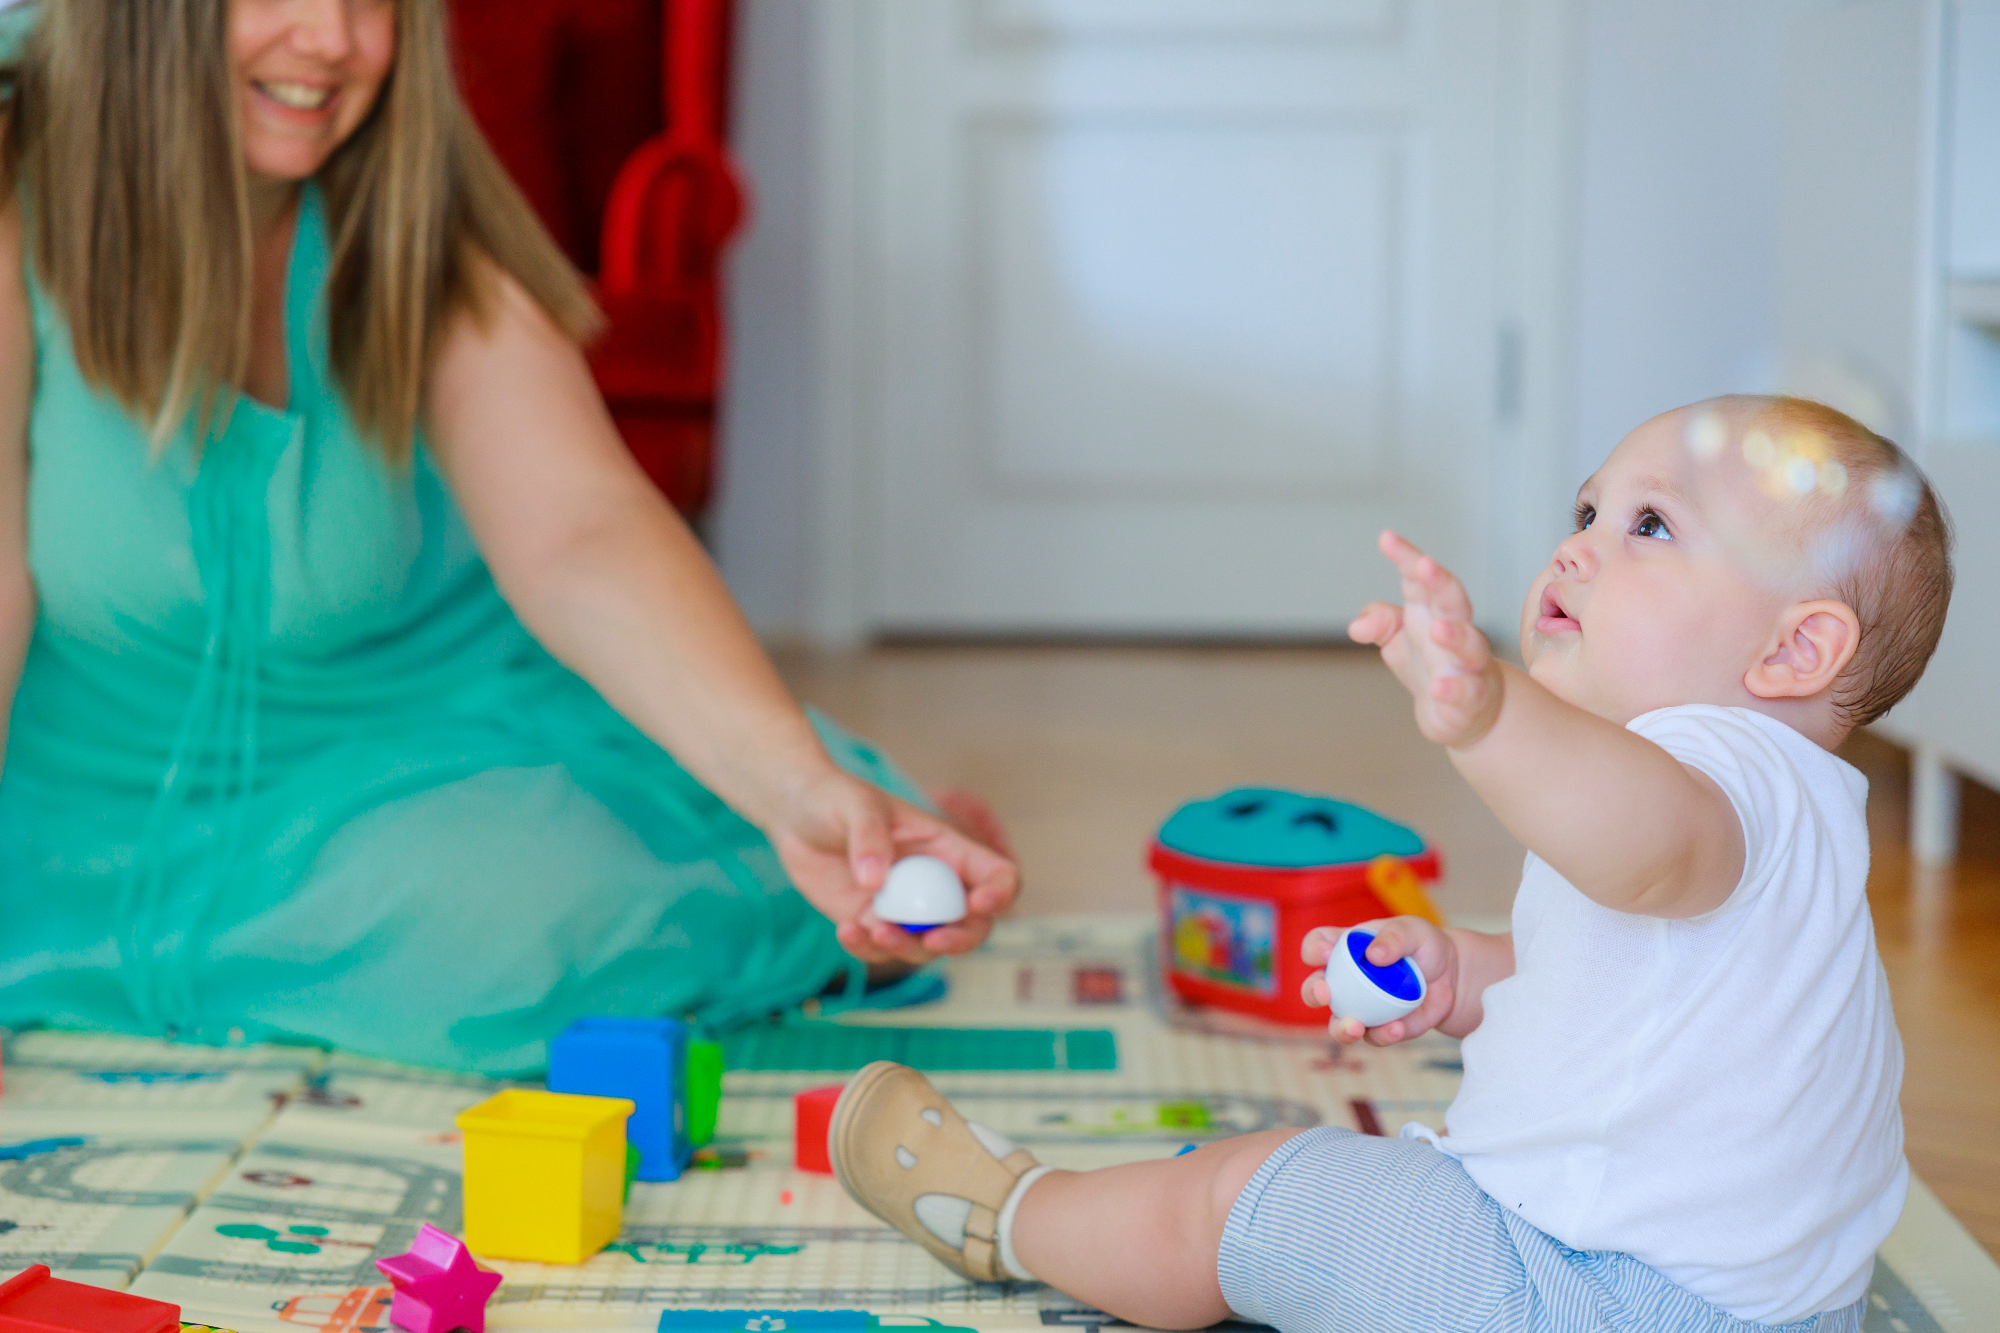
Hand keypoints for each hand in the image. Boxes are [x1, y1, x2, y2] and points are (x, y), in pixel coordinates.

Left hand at [767, 767, 1019, 965]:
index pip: (996, 874)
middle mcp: (933, 884)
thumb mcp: (855, 807)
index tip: (977, 903)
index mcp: (947, 849)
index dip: (999, 893)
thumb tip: (875, 883)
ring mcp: (904, 908)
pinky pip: (882, 950)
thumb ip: (869, 838)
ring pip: (927, 946)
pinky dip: (868, 949)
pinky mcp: (872, 923)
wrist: (795, 815)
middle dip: (961, 940)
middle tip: (933, 940)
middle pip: (972, 925)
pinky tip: (845, 930)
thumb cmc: (835, 798)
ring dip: (908, 948)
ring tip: (872, 930)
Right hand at [1301, 916, 1459, 1045]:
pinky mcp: (1380, 1028)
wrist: (1452, 978)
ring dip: (1340, 1028)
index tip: (1326, 953)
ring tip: (1355, 1027)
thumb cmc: (1425, 945)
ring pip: (1337, 1023)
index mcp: (1346, 948)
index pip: (1316, 945)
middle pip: (1315, 988)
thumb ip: (1394, 937)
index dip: (1314, 949)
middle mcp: (1345, 980)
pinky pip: (1374, 1036)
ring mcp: (1360, 1007)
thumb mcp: (1414, 931)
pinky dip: (1383, 1034)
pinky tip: (1397, 1028)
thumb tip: (1374, 956)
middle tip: (1325, 994)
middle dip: (1313, 992)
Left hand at [1347, 530, 1502, 748]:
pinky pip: (1467, 692)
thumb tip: (1357, 627)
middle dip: (1440, 581)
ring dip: (1456, 635)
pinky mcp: (1471, 699)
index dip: (1407, 558)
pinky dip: (1454, 690)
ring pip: (1471, 646)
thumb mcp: (1398, 641)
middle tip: (1425, 565)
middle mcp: (1456, 632)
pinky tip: (1438, 689)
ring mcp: (1468, 665)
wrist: (1465, 712)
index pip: (1421, 579)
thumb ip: (1379, 623)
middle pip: (1454, 601)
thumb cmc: (1431, 664)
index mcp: (1432, 612)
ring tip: (1437, 629)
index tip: (1386, 538)